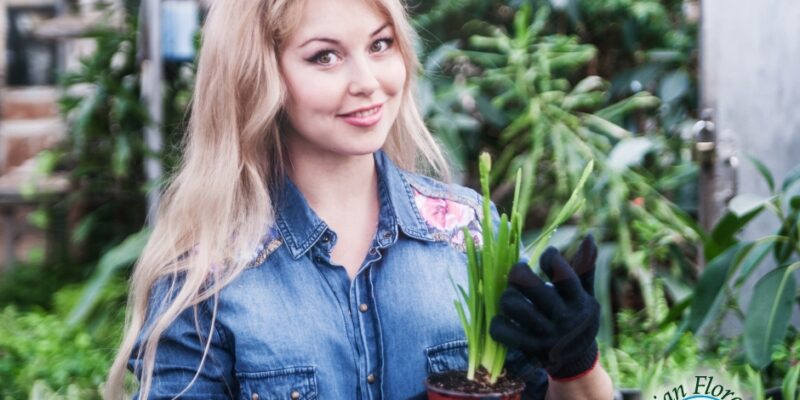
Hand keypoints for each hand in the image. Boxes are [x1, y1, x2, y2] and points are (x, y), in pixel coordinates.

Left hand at [490, 235, 599, 379]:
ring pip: (512, 304)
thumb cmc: (579, 318)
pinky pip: (503, 331)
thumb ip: (586, 267)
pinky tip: (503, 319)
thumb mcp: (587, 294)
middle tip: (519, 274)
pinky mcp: (530, 349)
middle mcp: (564, 318)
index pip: (562, 272)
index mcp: (579, 302)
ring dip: (507, 297)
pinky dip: (497, 323)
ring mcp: (547, 335)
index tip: (546, 257)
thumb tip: (589, 236)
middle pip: (529, 285)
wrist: (577, 361)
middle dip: (518, 273)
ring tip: (512, 297)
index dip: (550, 257)